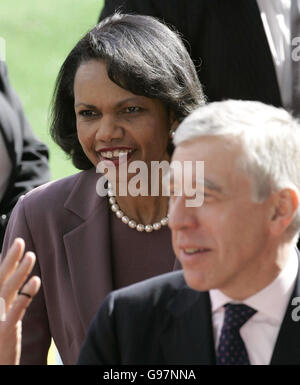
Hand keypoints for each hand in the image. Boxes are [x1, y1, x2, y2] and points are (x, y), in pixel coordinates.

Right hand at [0, 238, 40, 364]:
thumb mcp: (2, 316)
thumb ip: (9, 299)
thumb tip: (14, 281)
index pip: (0, 278)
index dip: (8, 261)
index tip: (17, 244)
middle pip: (0, 278)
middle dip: (10, 259)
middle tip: (20, 241)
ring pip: (9, 289)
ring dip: (20, 271)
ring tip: (31, 255)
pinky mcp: (5, 330)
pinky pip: (17, 309)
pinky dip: (26, 294)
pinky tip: (35, 280)